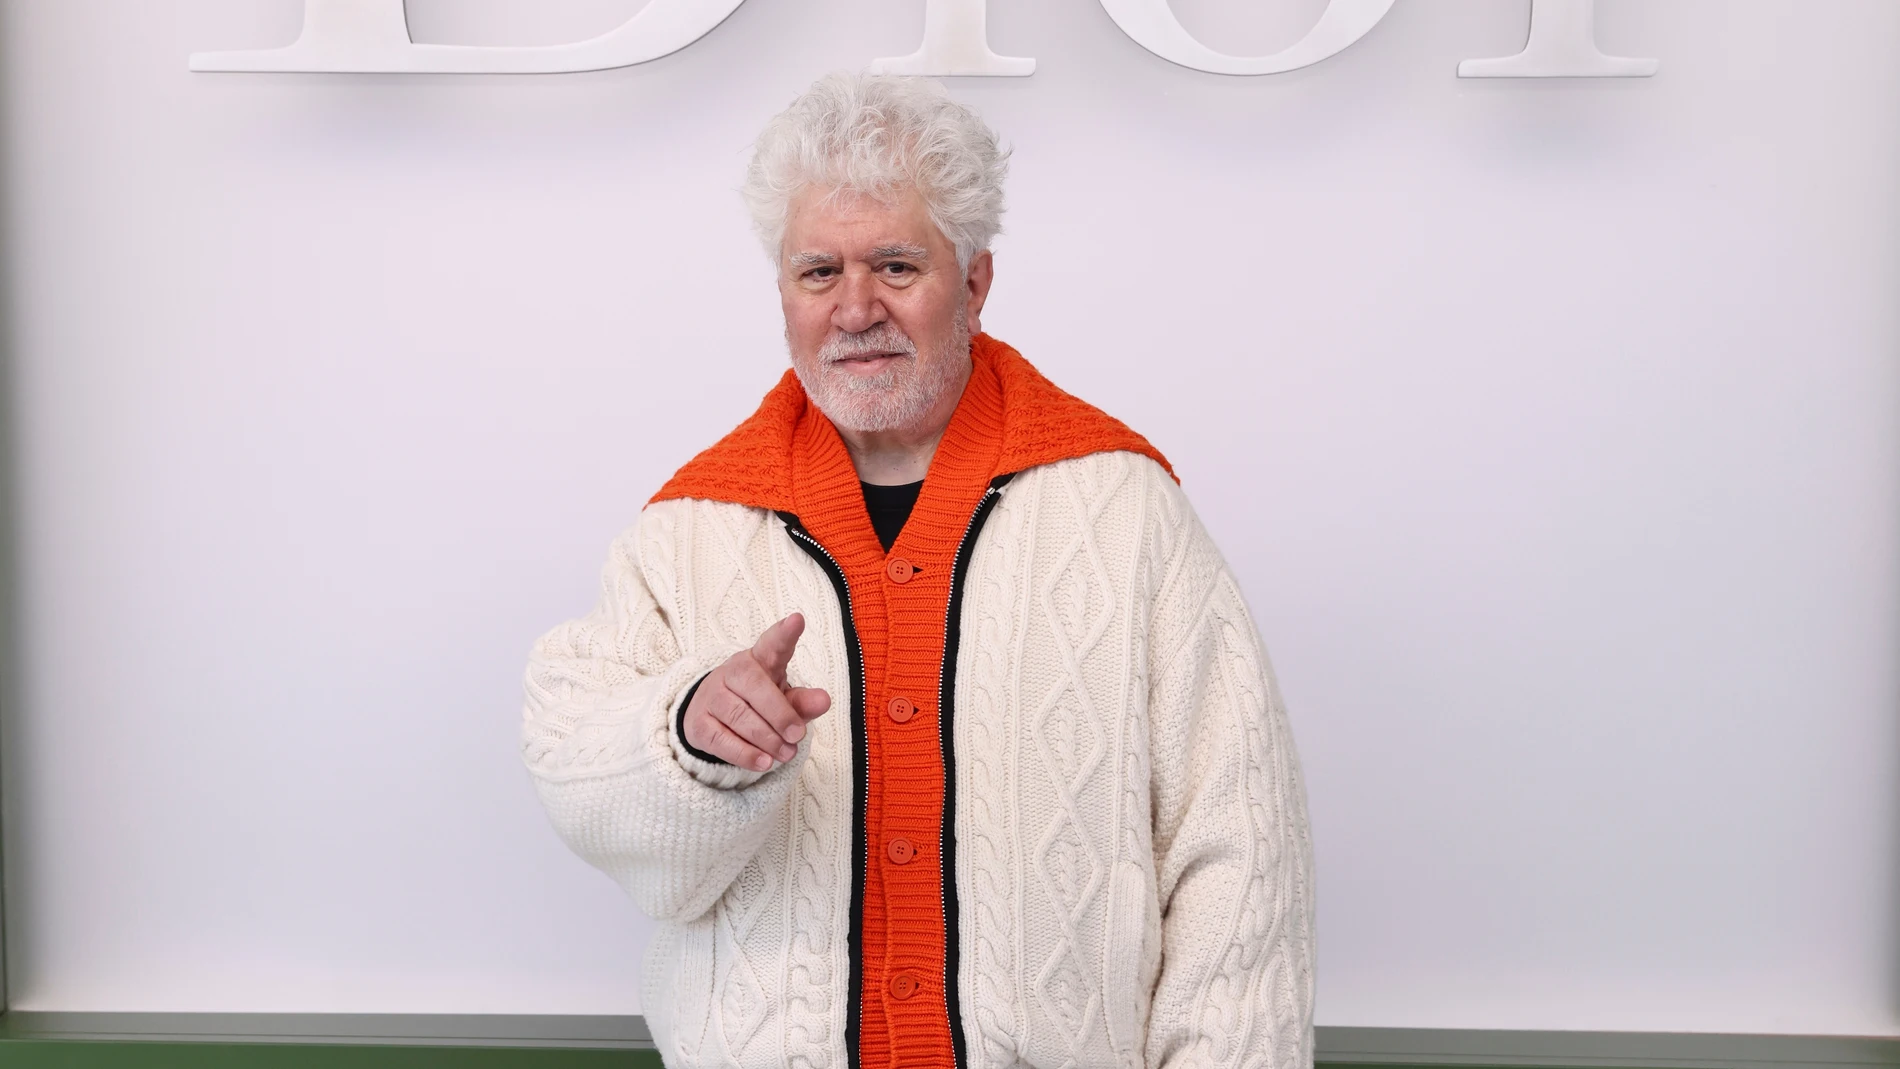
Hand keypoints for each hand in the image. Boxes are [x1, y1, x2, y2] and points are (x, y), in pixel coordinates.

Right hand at [683, 613, 831, 770]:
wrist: (711, 717)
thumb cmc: (757, 702)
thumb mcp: (783, 698)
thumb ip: (803, 701)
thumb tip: (824, 701)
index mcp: (758, 660)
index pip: (772, 644)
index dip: (784, 634)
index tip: (797, 621)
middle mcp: (732, 672)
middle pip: (756, 689)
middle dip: (780, 715)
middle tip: (798, 735)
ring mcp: (712, 697)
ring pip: (740, 718)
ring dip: (767, 740)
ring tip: (787, 753)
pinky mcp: (698, 724)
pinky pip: (723, 741)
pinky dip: (746, 754)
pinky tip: (764, 763)